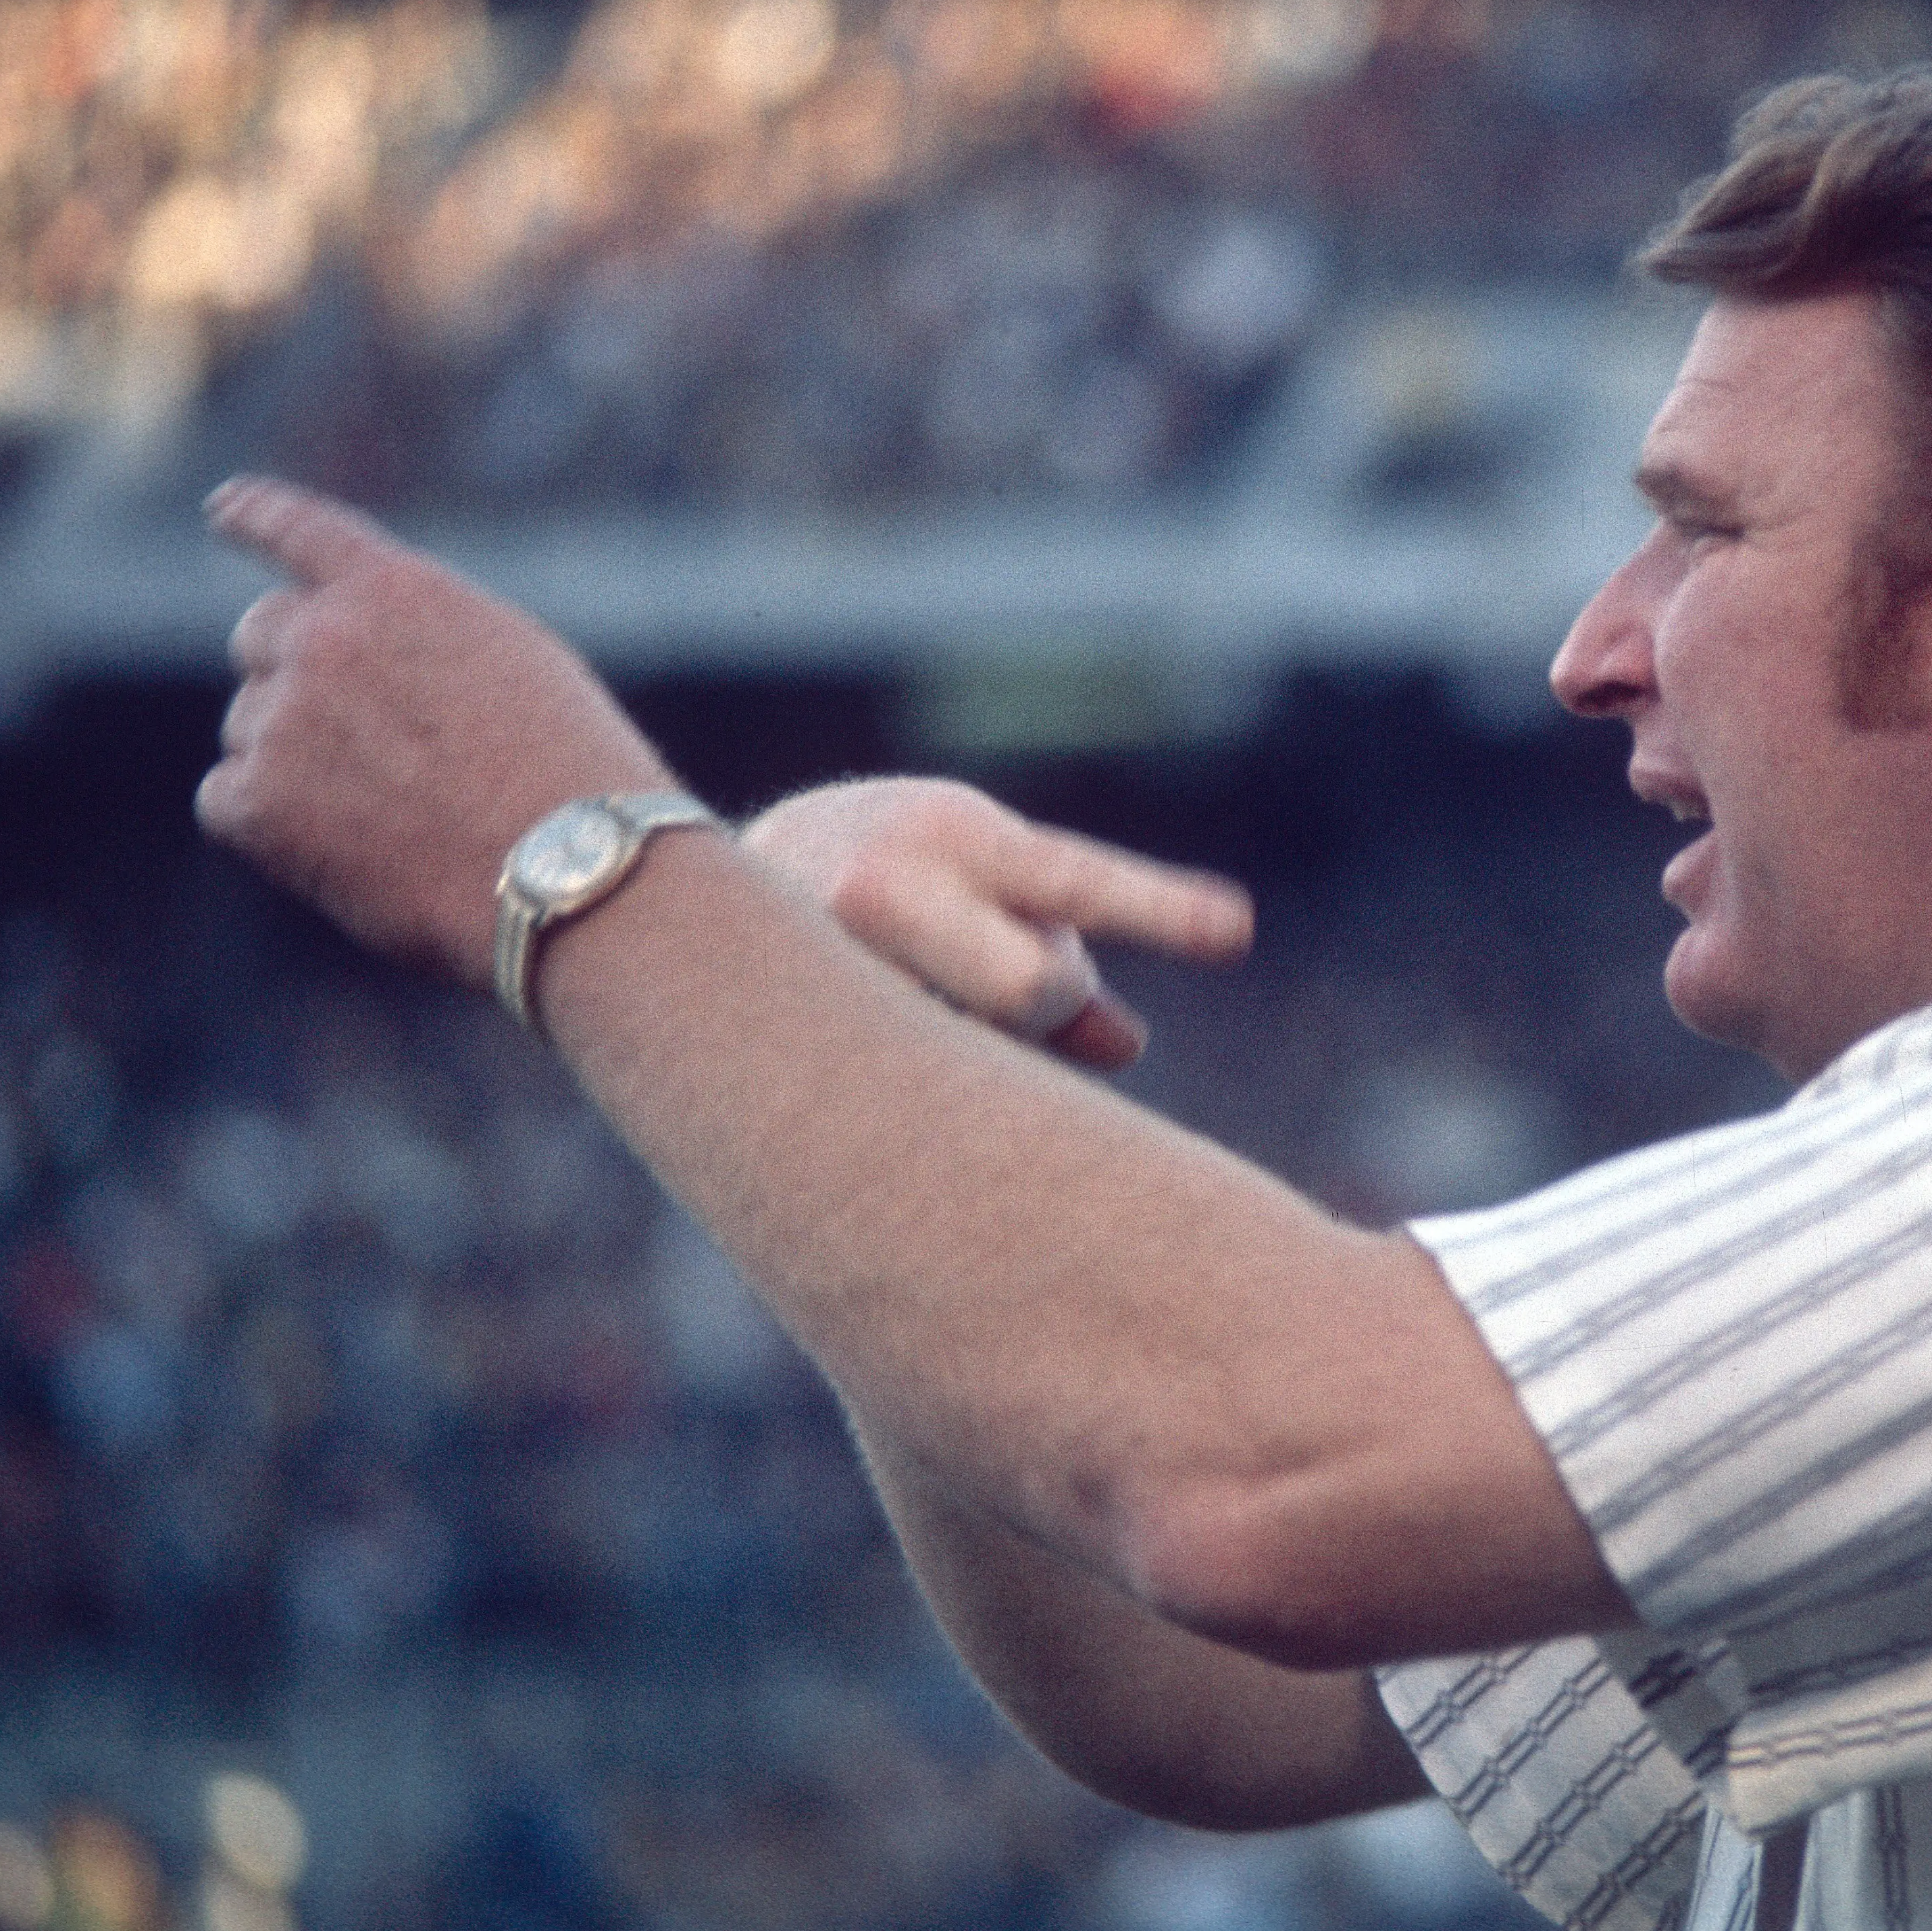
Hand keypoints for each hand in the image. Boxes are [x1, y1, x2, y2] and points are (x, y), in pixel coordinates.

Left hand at [194, 475, 677, 987]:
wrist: (568, 873)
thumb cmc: (570, 780)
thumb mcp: (515, 663)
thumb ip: (425, 637)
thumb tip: (368, 661)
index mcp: (397, 590)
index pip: (304, 529)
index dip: (257, 514)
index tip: (225, 506)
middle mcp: (327, 637)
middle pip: (261, 635)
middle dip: (293, 674)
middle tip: (353, 740)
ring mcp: (284, 717)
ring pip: (249, 724)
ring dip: (294, 759)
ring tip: (386, 815)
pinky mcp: (258, 801)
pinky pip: (226, 798)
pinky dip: (269, 823)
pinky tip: (341, 850)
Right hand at [740, 778, 1252, 1069]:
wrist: (694, 879)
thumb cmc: (891, 880)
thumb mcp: (987, 883)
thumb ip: (1062, 955)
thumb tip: (1126, 1048)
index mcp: (957, 839)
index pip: (1075, 882)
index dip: (1160, 908)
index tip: (1238, 929)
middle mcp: (885, 890)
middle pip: (1033, 991)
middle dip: (1043, 999)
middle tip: (1013, 989)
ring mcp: (828, 963)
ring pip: (970, 1056)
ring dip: (972, 1043)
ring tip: (915, 998)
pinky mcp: (789, 1027)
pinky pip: (904, 1092)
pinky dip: (919, 1084)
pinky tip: (880, 1050)